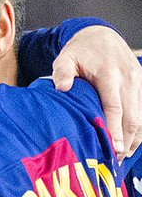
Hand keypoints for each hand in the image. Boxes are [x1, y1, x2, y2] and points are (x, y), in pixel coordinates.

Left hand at [52, 26, 141, 158]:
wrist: (100, 34)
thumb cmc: (79, 51)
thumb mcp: (65, 58)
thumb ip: (62, 73)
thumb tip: (62, 89)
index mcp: (110, 74)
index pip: (115, 107)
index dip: (115, 130)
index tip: (114, 149)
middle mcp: (129, 79)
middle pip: (132, 116)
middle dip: (127, 141)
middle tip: (116, 161)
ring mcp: (138, 81)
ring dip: (135, 138)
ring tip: (122, 157)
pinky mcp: (141, 84)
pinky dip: (139, 128)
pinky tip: (130, 144)